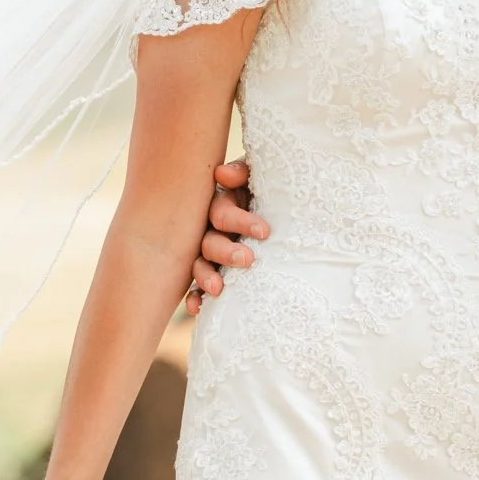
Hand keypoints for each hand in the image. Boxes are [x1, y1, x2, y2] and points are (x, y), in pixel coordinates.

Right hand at [185, 160, 269, 314]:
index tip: (265, 232)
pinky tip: (195, 308)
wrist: (284, 209)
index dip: (240, 222)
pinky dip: (194, 297)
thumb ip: (243, 171)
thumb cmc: (270, 189)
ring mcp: (209, 254)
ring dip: (206, 276)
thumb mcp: (259, 175)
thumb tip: (222, 174)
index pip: (222, 213)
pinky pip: (197, 288)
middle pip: (209, 241)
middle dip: (226, 252)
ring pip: (200, 265)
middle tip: (248, 260)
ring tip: (218, 289)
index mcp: (222, 204)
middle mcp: (211, 229)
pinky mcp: (212, 274)